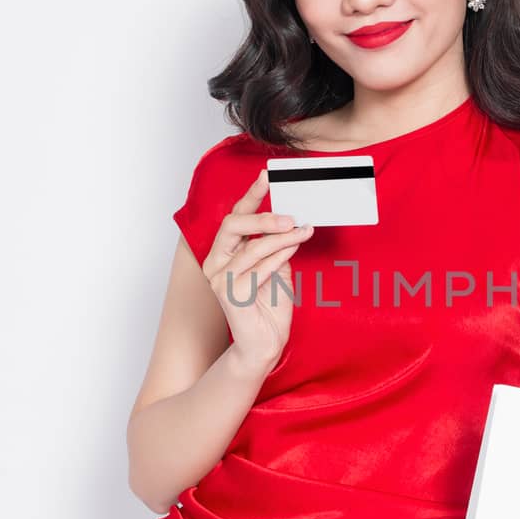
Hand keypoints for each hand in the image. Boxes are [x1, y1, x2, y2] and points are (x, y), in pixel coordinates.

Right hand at [201, 171, 315, 371]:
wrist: (266, 342)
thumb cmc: (270, 305)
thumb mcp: (276, 264)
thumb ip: (277, 243)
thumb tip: (293, 218)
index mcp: (224, 251)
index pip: (235, 217)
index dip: (251, 195)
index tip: (267, 176)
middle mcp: (216, 262)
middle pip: (232, 225)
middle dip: (263, 216)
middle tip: (291, 216)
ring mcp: (219, 278)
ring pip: (252, 246)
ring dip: (282, 237)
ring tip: (303, 231)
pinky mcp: (229, 294)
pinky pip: (259, 267)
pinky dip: (279, 256)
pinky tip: (294, 248)